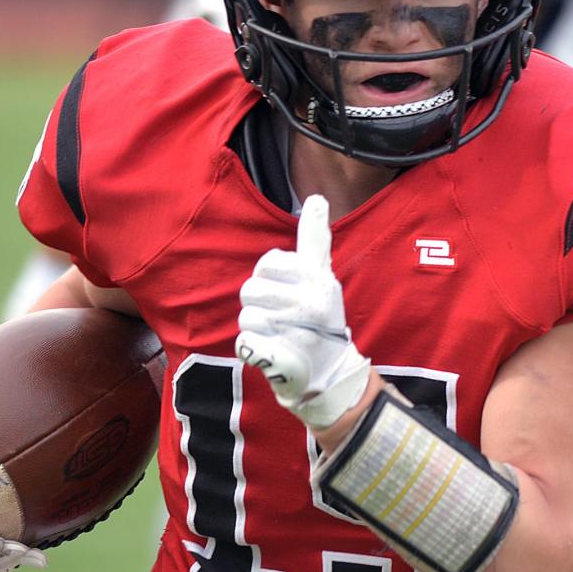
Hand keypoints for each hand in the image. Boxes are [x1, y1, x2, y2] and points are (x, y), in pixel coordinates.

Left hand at [236, 194, 370, 428]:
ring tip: (279, 335)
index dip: (269, 274)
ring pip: (246, 315)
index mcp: (318, 279)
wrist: (327, 373)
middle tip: (281, 316)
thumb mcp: (322, 277)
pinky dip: (254, 349)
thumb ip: (315, 240)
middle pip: (250, 289)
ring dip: (256, 327)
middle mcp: (311, 302)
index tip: (288, 286)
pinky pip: (245, 341)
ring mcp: (296, 331)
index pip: (271, 261)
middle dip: (259, 303)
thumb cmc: (318, 320)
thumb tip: (316, 198)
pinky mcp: (279, 357)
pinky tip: (273, 352)